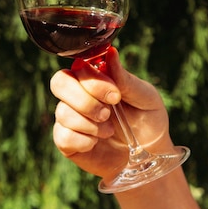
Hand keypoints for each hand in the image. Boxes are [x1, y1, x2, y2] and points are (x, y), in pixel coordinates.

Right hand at [50, 47, 173, 180]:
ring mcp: (69, 118)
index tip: (115, 96)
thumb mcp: (145, 97)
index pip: (77, 67)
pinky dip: (83, 141)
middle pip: (59, 83)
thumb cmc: (147, 121)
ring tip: (109, 131)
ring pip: (63, 112)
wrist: (149, 156)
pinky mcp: (66, 141)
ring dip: (90, 124)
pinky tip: (96, 143)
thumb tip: (111, 52)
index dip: (92, 81)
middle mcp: (77, 94)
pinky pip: (63, 136)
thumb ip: (125, 78)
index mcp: (94, 78)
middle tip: (107, 113)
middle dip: (84, 100)